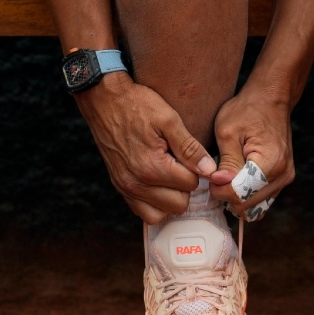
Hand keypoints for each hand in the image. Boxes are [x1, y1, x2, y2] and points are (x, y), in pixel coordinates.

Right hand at [75, 74, 232, 223]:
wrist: (104, 100)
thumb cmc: (138, 105)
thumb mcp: (169, 120)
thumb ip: (190, 148)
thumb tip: (209, 170)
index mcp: (152, 167)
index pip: (191, 184)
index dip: (196, 169)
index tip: (190, 154)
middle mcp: (137, 184)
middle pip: (179, 204)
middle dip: (185, 186)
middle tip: (181, 163)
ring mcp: (126, 188)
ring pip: (161, 213)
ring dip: (171, 198)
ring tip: (171, 174)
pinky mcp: (120, 187)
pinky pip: (142, 211)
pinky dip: (154, 203)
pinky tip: (159, 182)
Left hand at [211, 84, 296, 216]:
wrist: (271, 99)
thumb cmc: (248, 110)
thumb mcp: (228, 132)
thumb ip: (225, 162)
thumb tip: (219, 184)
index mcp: (270, 163)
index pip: (240, 194)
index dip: (219, 190)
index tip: (211, 176)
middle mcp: (282, 174)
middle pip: (247, 204)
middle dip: (227, 195)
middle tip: (216, 175)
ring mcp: (285, 178)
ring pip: (254, 206)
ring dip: (236, 197)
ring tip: (226, 175)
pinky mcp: (282, 178)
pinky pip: (261, 199)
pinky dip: (246, 196)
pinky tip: (236, 180)